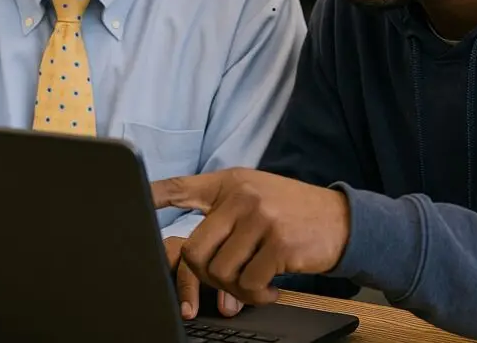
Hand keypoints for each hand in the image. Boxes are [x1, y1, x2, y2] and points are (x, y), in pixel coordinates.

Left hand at [153, 169, 349, 306]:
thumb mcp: (258, 197)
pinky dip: (257, 295)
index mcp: (231, 182)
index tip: (133, 202)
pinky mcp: (279, 242)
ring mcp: (260, 217)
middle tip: (227, 282)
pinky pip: (248, 284)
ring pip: (219, 271)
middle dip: (205, 277)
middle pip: (193, 249)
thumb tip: (199, 268)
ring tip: (255, 283)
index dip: (153, 196)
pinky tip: (272, 287)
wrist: (342, 220)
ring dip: (234, 289)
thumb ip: (226, 217)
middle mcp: (242, 195)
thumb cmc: (293, 213)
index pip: (181, 187)